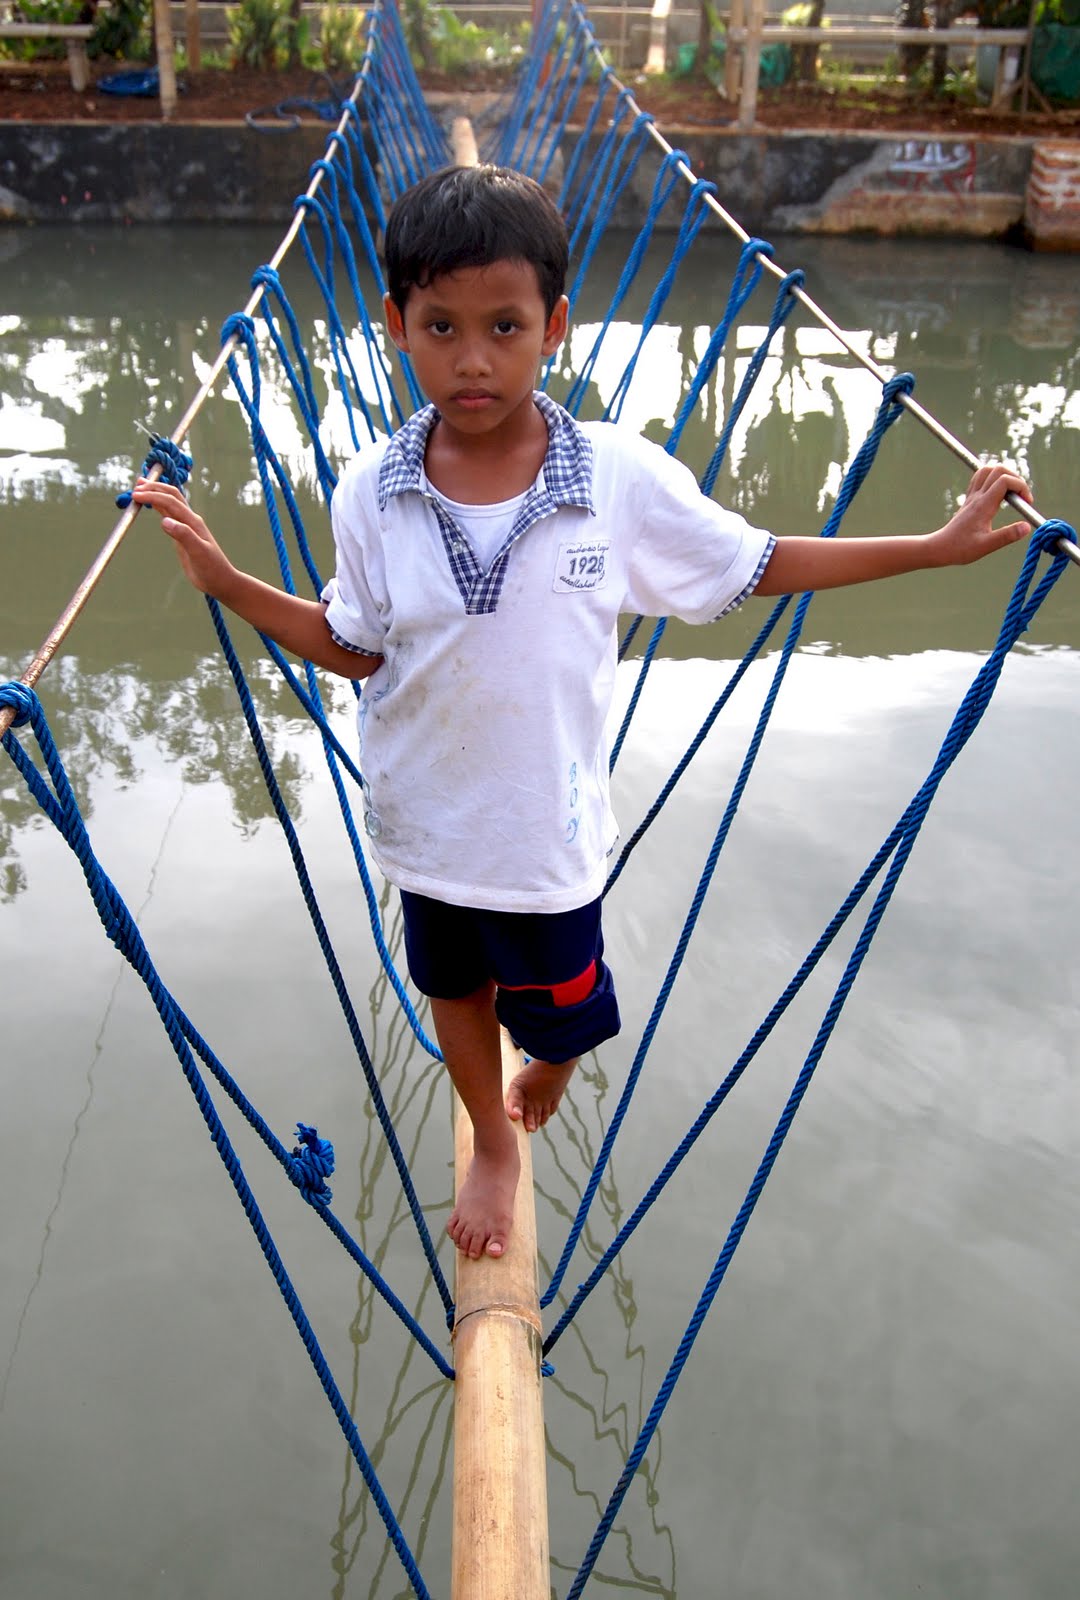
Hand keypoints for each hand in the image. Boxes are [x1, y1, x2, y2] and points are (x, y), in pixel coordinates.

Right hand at [132, 478, 237, 598]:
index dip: (153, 496)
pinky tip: (151, 504)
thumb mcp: (198, 553)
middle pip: (171, 496)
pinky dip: (158, 506)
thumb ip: (183, 535)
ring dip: (155, 493)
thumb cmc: (212, 568)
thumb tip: (164, 520)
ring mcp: (186, 526)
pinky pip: (169, 515)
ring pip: (169, 503)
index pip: (170, 502)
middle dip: (154, 488)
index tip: (136, 495)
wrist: (220, 580)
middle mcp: (189, 520)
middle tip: (136, 485)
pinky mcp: (182, 534)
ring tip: (139, 488)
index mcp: (193, 521)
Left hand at [930, 463, 1033, 567]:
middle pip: (998, 470)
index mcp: (983, 505)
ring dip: (1003, 475)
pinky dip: (992, 479)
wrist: (939, 548)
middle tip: (1022, 497)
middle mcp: (977, 497)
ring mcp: (972, 496)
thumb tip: (1027, 527)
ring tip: (1012, 494)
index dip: (1021, 487)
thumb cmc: (960, 549)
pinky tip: (998, 494)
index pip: (1005, 481)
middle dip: (1015, 478)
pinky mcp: (969, 500)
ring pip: (987, 470)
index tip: (1027, 503)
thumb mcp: (986, 546)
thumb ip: (1007, 536)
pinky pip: (979, 479)